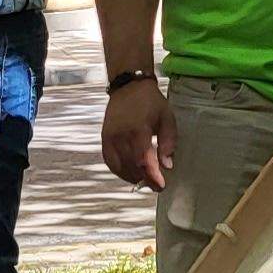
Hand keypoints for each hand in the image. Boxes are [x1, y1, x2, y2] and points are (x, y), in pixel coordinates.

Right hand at [103, 76, 176, 190]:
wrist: (128, 86)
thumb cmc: (151, 102)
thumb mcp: (167, 118)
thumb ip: (168, 142)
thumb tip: (167, 165)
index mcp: (138, 129)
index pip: (143, 160)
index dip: (151, 176)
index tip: (161, 186)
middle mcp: (120, 135)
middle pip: (131, 166)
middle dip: (145, 179)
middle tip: (156, 184)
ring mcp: (110, 137)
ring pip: (119, 167)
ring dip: (132, 177)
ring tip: (145, 179)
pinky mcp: (104, 138)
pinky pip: (109, 161)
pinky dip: (119, 171)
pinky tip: (130, 173)